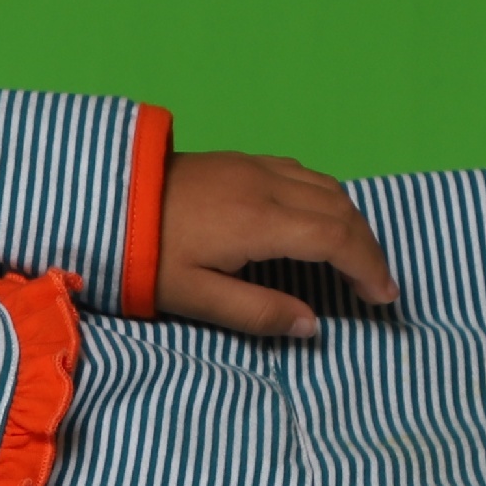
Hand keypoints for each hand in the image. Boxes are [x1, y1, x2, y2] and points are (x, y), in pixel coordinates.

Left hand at [157, 152, 397, 338]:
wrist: (103, 200)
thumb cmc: (144, 255)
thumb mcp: (194, 297)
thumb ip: (256, 312)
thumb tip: (310, 325)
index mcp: (260, 220)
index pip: (337, 239)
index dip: (368, 267)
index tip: (383, 296)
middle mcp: (267, 185)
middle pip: (341, 209)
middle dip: (368, 247)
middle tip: (376, 284)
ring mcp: (255, 166)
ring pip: (327, 186)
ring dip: (350, 220)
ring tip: (355, 258)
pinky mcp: (241, 160)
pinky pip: (303, 174)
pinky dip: (327, 199)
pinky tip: (320, 221)